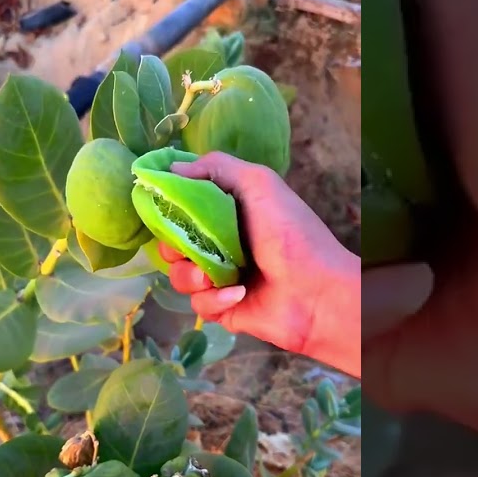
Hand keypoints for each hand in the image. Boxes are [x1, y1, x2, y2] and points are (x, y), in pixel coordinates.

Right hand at [158, 152, 396, 378]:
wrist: (317, 291)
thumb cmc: (290, 233)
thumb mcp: (258, 184)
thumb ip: (215, 168)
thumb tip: (171, 169)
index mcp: (226, 212)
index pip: (181, 207)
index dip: (167, 208)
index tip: (159, 207)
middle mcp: (220, 243)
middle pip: (171, 243)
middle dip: (175, 246)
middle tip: (189, 247)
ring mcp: (220, 277)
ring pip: (179, 276)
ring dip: (191, 275)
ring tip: (213, 277)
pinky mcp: (222, 308)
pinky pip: (198, 304)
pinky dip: (215, 299)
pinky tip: (238, 294)